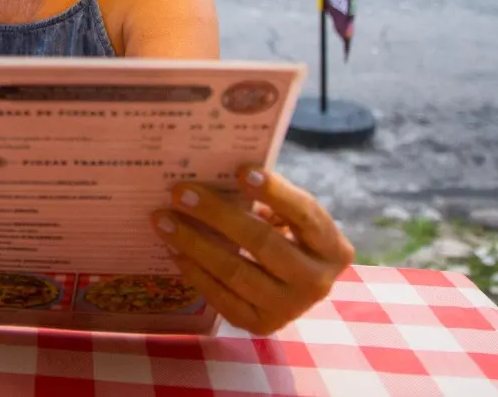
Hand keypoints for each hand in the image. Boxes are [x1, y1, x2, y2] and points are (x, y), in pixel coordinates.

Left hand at [152, 166, 353, 335]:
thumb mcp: (291, 217)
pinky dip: (195, 272)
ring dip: (194, 244)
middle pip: (263, 243)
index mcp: (333, 247)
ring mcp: (290, 309)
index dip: (275, 192)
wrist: (298, 287)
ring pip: (236, 273)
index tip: (242, 170)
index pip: (305, 214)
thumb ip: (267, 198)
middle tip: (180, 193)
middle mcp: (317, 282)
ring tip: (164, 220)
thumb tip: (216, 174)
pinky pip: (222, 298)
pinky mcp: (262, 326)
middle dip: (217, 215)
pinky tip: (174, 250)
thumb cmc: (289, 236)